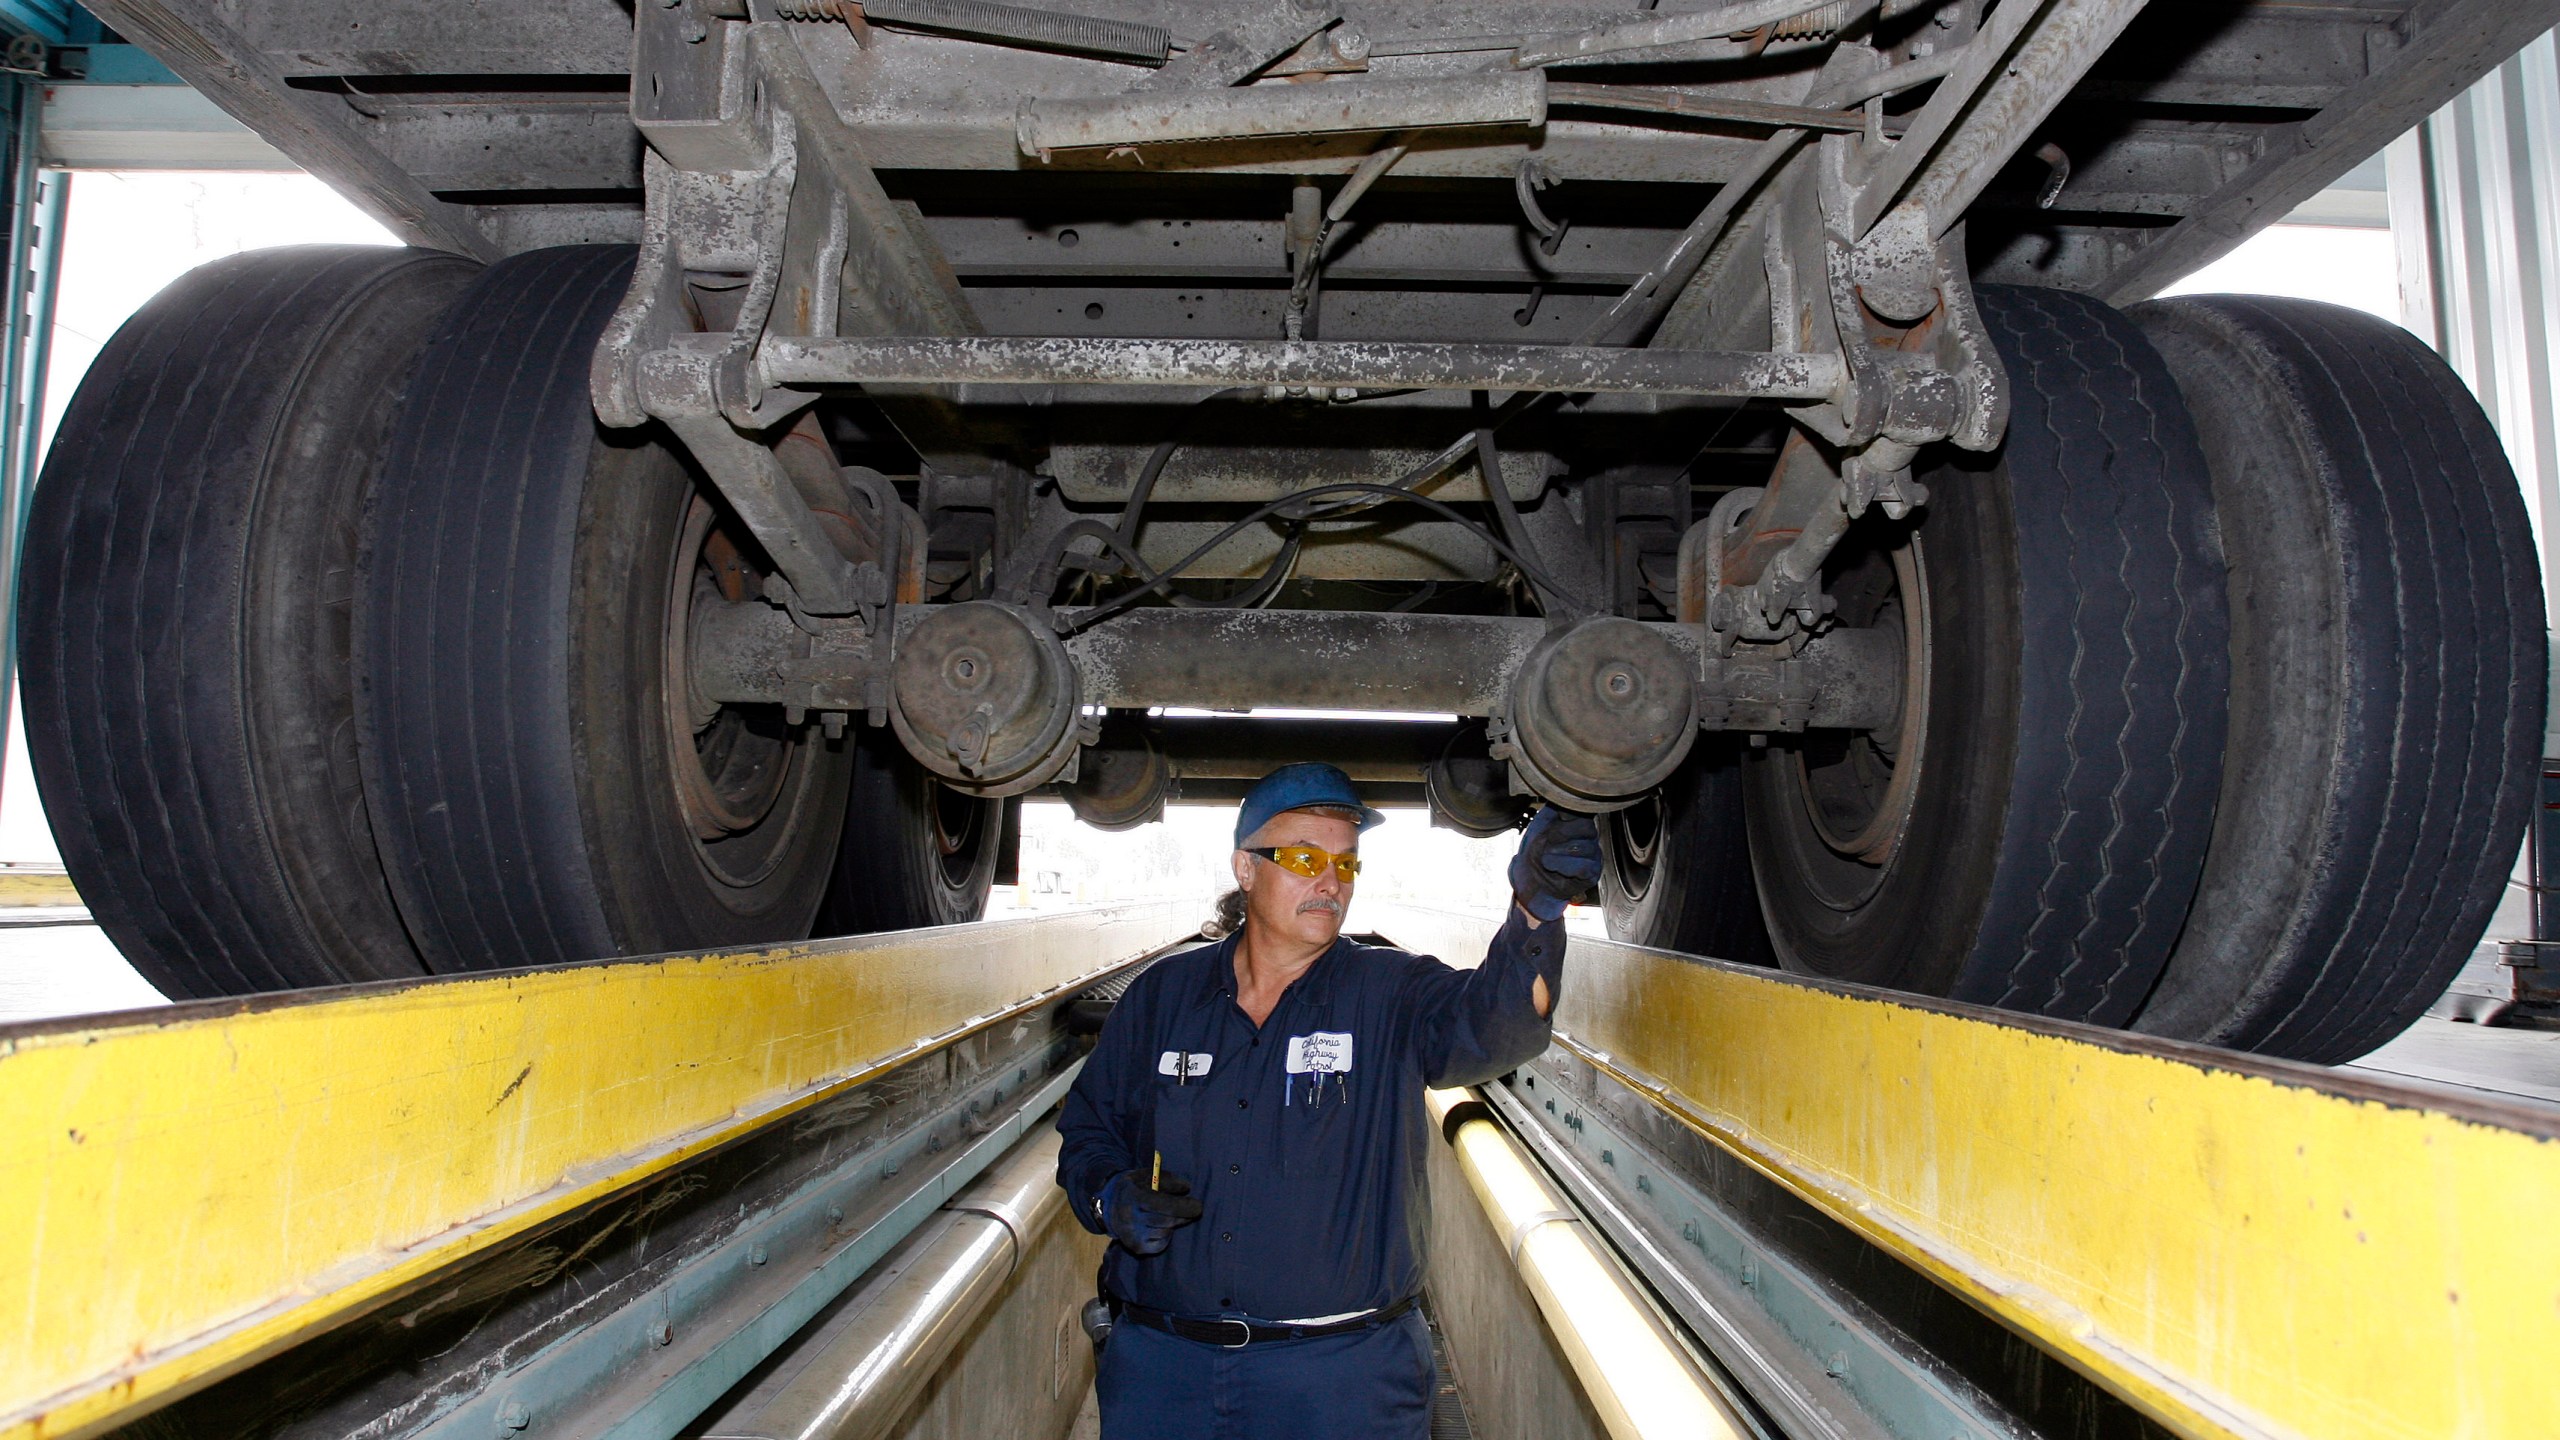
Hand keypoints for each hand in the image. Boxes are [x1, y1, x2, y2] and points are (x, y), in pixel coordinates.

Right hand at [1099, 1169, 1202, 1254]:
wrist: (1109, 1205)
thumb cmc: (1134, 1187)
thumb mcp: (1147, 1175)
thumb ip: (1167, 1179)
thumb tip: (1186, 1188)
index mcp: (1133, 1196)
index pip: (1162, 1205)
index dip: (1183, 1206)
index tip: (1198, 1206)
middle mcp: (1130, 1217)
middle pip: (1167, 1220)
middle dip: (1184, 1215)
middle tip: (1194, 1210)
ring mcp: (1131, 1234)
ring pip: (1165, 1232)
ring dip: (1174, 1224)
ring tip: (1173, 1215)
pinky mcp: (1135, 1247)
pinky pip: (1160, 1245)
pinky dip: (1166, 1236)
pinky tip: (1161, 1227)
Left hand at [1508, 805, 1600, 921]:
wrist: (1528, 876)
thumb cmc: (1535, 850)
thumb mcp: (1542, 821)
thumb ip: (1557, 806)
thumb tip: (1568, 792)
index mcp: (1580, 823)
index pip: (1585, 811)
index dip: (1567, 815)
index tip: (1554, 820)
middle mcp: (1590, 838)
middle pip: (1587, 827)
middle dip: (1560, 834)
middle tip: (1546, 843)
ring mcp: (1593, 856)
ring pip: (1584, 847)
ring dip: (1557, 852)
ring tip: (1546, 858)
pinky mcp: (1591, 874)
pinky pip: (1584, 866)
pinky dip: (1564, 865)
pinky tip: (1553, 866)